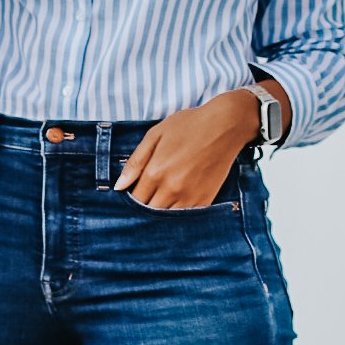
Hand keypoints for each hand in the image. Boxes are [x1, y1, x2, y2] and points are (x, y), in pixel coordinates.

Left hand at [115, 91, 259, 208]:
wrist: (225, 126)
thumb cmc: (188, 126)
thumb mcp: (155, 135)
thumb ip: (135, 162)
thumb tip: (119, 186)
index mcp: (155, 172)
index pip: (135, 199)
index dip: (132, 197)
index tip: (135, 191)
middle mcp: (171, 188)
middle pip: (148, 212)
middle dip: (144, 207)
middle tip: (148, 196)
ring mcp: (189, 197)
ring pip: (166, 218)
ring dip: (160, 213)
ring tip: (162, 199)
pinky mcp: (205, 200)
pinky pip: (185, 217)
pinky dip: (178, 213)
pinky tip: (177, 202)